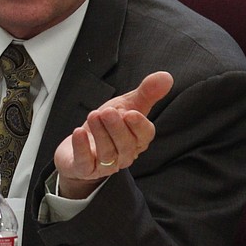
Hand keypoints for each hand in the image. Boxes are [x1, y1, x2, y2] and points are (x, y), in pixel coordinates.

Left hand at [53, 71, 173, 198]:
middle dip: (116, 128)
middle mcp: (124, 154)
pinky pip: (85, 162)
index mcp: (137, 139)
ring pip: (107, 152)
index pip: (144, 135)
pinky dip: (82, 147)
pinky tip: (78, 132)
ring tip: (92, 116)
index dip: (138, 126)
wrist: (79, 145)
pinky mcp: (85, 169)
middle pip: (125, 145)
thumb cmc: (107, 125)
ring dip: (100, 133)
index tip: (130, 113)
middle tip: (107, 111)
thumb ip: (146, 93)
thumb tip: (167, 77)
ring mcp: (105, 164)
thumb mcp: (126, 105)